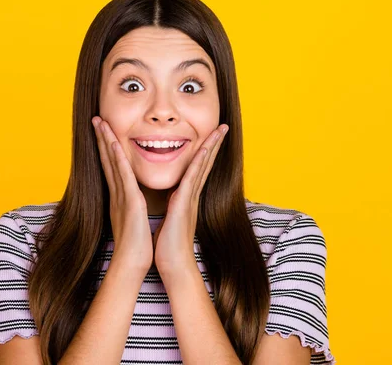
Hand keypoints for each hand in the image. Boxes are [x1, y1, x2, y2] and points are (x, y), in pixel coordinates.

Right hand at [92, 116, 152, 272]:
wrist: (133, 263)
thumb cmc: (135, 246)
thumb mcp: (133, 221)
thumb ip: (131, 209)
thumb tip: (133, 202)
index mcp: (120, 198)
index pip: (112, 168)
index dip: (106, 149)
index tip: (103, 133)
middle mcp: (117, 194)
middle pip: (107, 161)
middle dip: (101, 139)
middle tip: (96, 119)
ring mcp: (121, 196)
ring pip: (112, 163)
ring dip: (105, 141)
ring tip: (100, 122)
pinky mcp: (129, 201)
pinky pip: (122, 175)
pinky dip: (116, 158)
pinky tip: (112, 143)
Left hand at [153, 124, 228, 275]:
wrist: (173, 266)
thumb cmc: (168, 247)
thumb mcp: (169, 220)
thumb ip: (172, 208)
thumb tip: (171, 201)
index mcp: (185, 198)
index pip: (196, 170)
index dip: (204, 152)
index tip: (209, 136)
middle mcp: (191, 195)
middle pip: (204, 163)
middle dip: (213, 144)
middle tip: (223, 126)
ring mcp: (190, 199)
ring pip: (202, 166)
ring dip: (211, 146)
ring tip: (220, 129)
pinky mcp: (184, 204)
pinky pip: (192, 178)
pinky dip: (199, 162)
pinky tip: (204, 148)